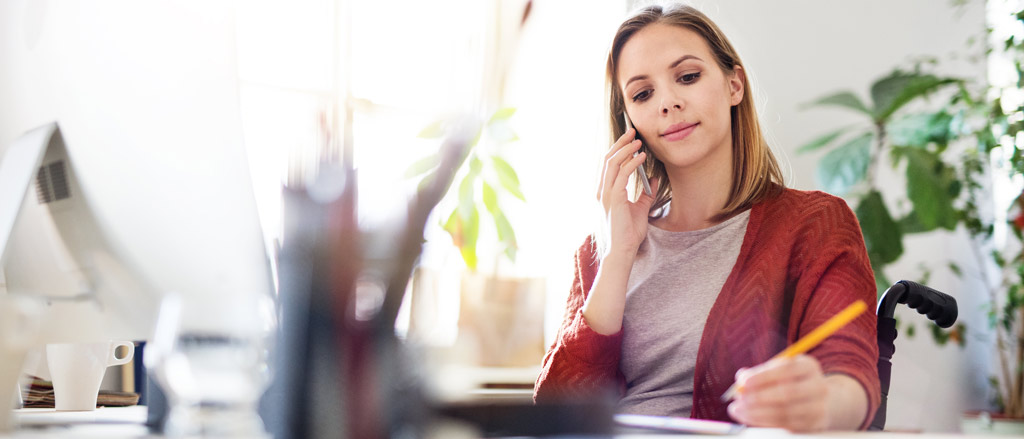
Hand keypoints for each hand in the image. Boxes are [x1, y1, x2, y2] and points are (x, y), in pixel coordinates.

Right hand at [597, 128, 657, 256]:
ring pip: (612, 163)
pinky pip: (622, 174)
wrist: (623, 251)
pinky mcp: (614, 198)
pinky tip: (641, 157)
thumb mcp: (640, 209)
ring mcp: (606, 194)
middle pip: (607, 159)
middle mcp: (602, 191)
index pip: (608, 165)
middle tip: (633, 132)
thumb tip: (655, 180)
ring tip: (638, 141)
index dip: (618, 150)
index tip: (630, 140)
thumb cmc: (629, 234)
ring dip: (625, 149)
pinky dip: (632, 162)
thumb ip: (646, 194)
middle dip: (620, 143)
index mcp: (605, 193)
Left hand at [726, 355, 828, 431]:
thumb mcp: (777, 371)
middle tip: (740, 399)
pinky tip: (748, 417)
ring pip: (785, 412)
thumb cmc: (789, 381)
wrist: (816, 400)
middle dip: (759, 397)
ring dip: (757, 412)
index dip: (763, 376)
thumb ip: (758, 373)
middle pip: (788, 393)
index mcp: (808, 366)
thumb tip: (740, 379)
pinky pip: (785, 425)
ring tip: (738, 409)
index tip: (743, 382)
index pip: (786, 369)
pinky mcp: (812, 425)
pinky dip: (763, 421)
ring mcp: (818, 408)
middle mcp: (818, 386)